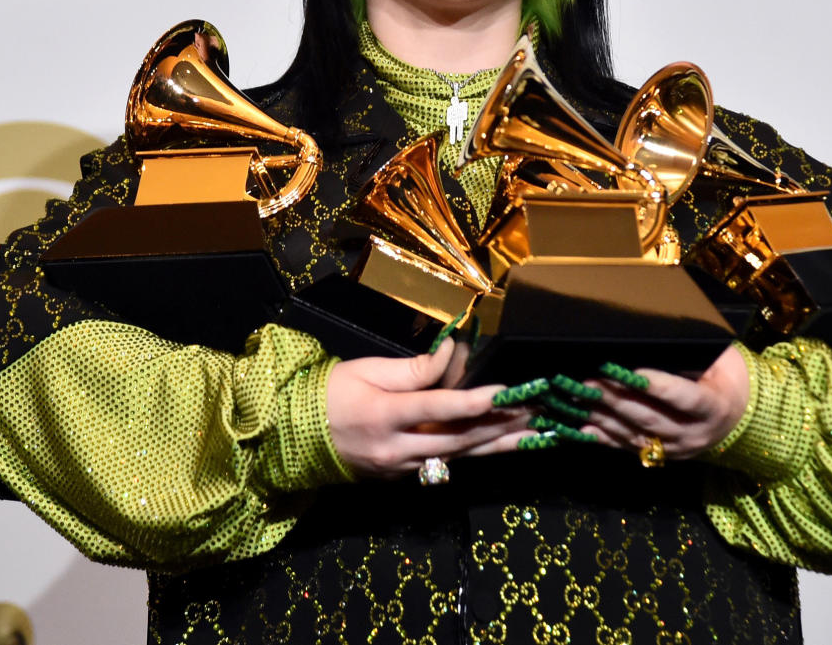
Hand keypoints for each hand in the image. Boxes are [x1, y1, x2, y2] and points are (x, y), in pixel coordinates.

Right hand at [326, 338, 531, 477]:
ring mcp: (399, 469)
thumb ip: (415, 368)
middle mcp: (396, 449)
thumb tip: (454, 352)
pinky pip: (443, 464)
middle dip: (500, 426)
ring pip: (458, 457)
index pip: (439, 408)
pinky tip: (499, 445)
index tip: (507, 392)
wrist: (295, 436)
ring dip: (497, 445)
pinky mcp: (401, 477)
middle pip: (458, 439)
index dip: (475, 400)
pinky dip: (472, 453)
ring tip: (532, 436)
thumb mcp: (368, 370)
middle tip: (536, 413)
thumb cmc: (331, 393)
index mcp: (384, 415)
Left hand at [581, 346, 750, 458]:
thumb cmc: (728, 376)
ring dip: (603, 417)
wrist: (742, 415)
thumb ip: (694, 355)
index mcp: (715, 407)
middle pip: (651, 418)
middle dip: (617, 399)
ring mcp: (677, 450)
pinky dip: (604, 437)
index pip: (684, 398)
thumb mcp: (722, 360)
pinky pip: (629, 447)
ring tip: (577, 398)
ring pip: (636, 435)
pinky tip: (581, 428)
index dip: (658, 386)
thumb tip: (656, 339)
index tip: (630, 372)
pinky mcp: (662, 456)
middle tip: (589, 381)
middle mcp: (695, 434)